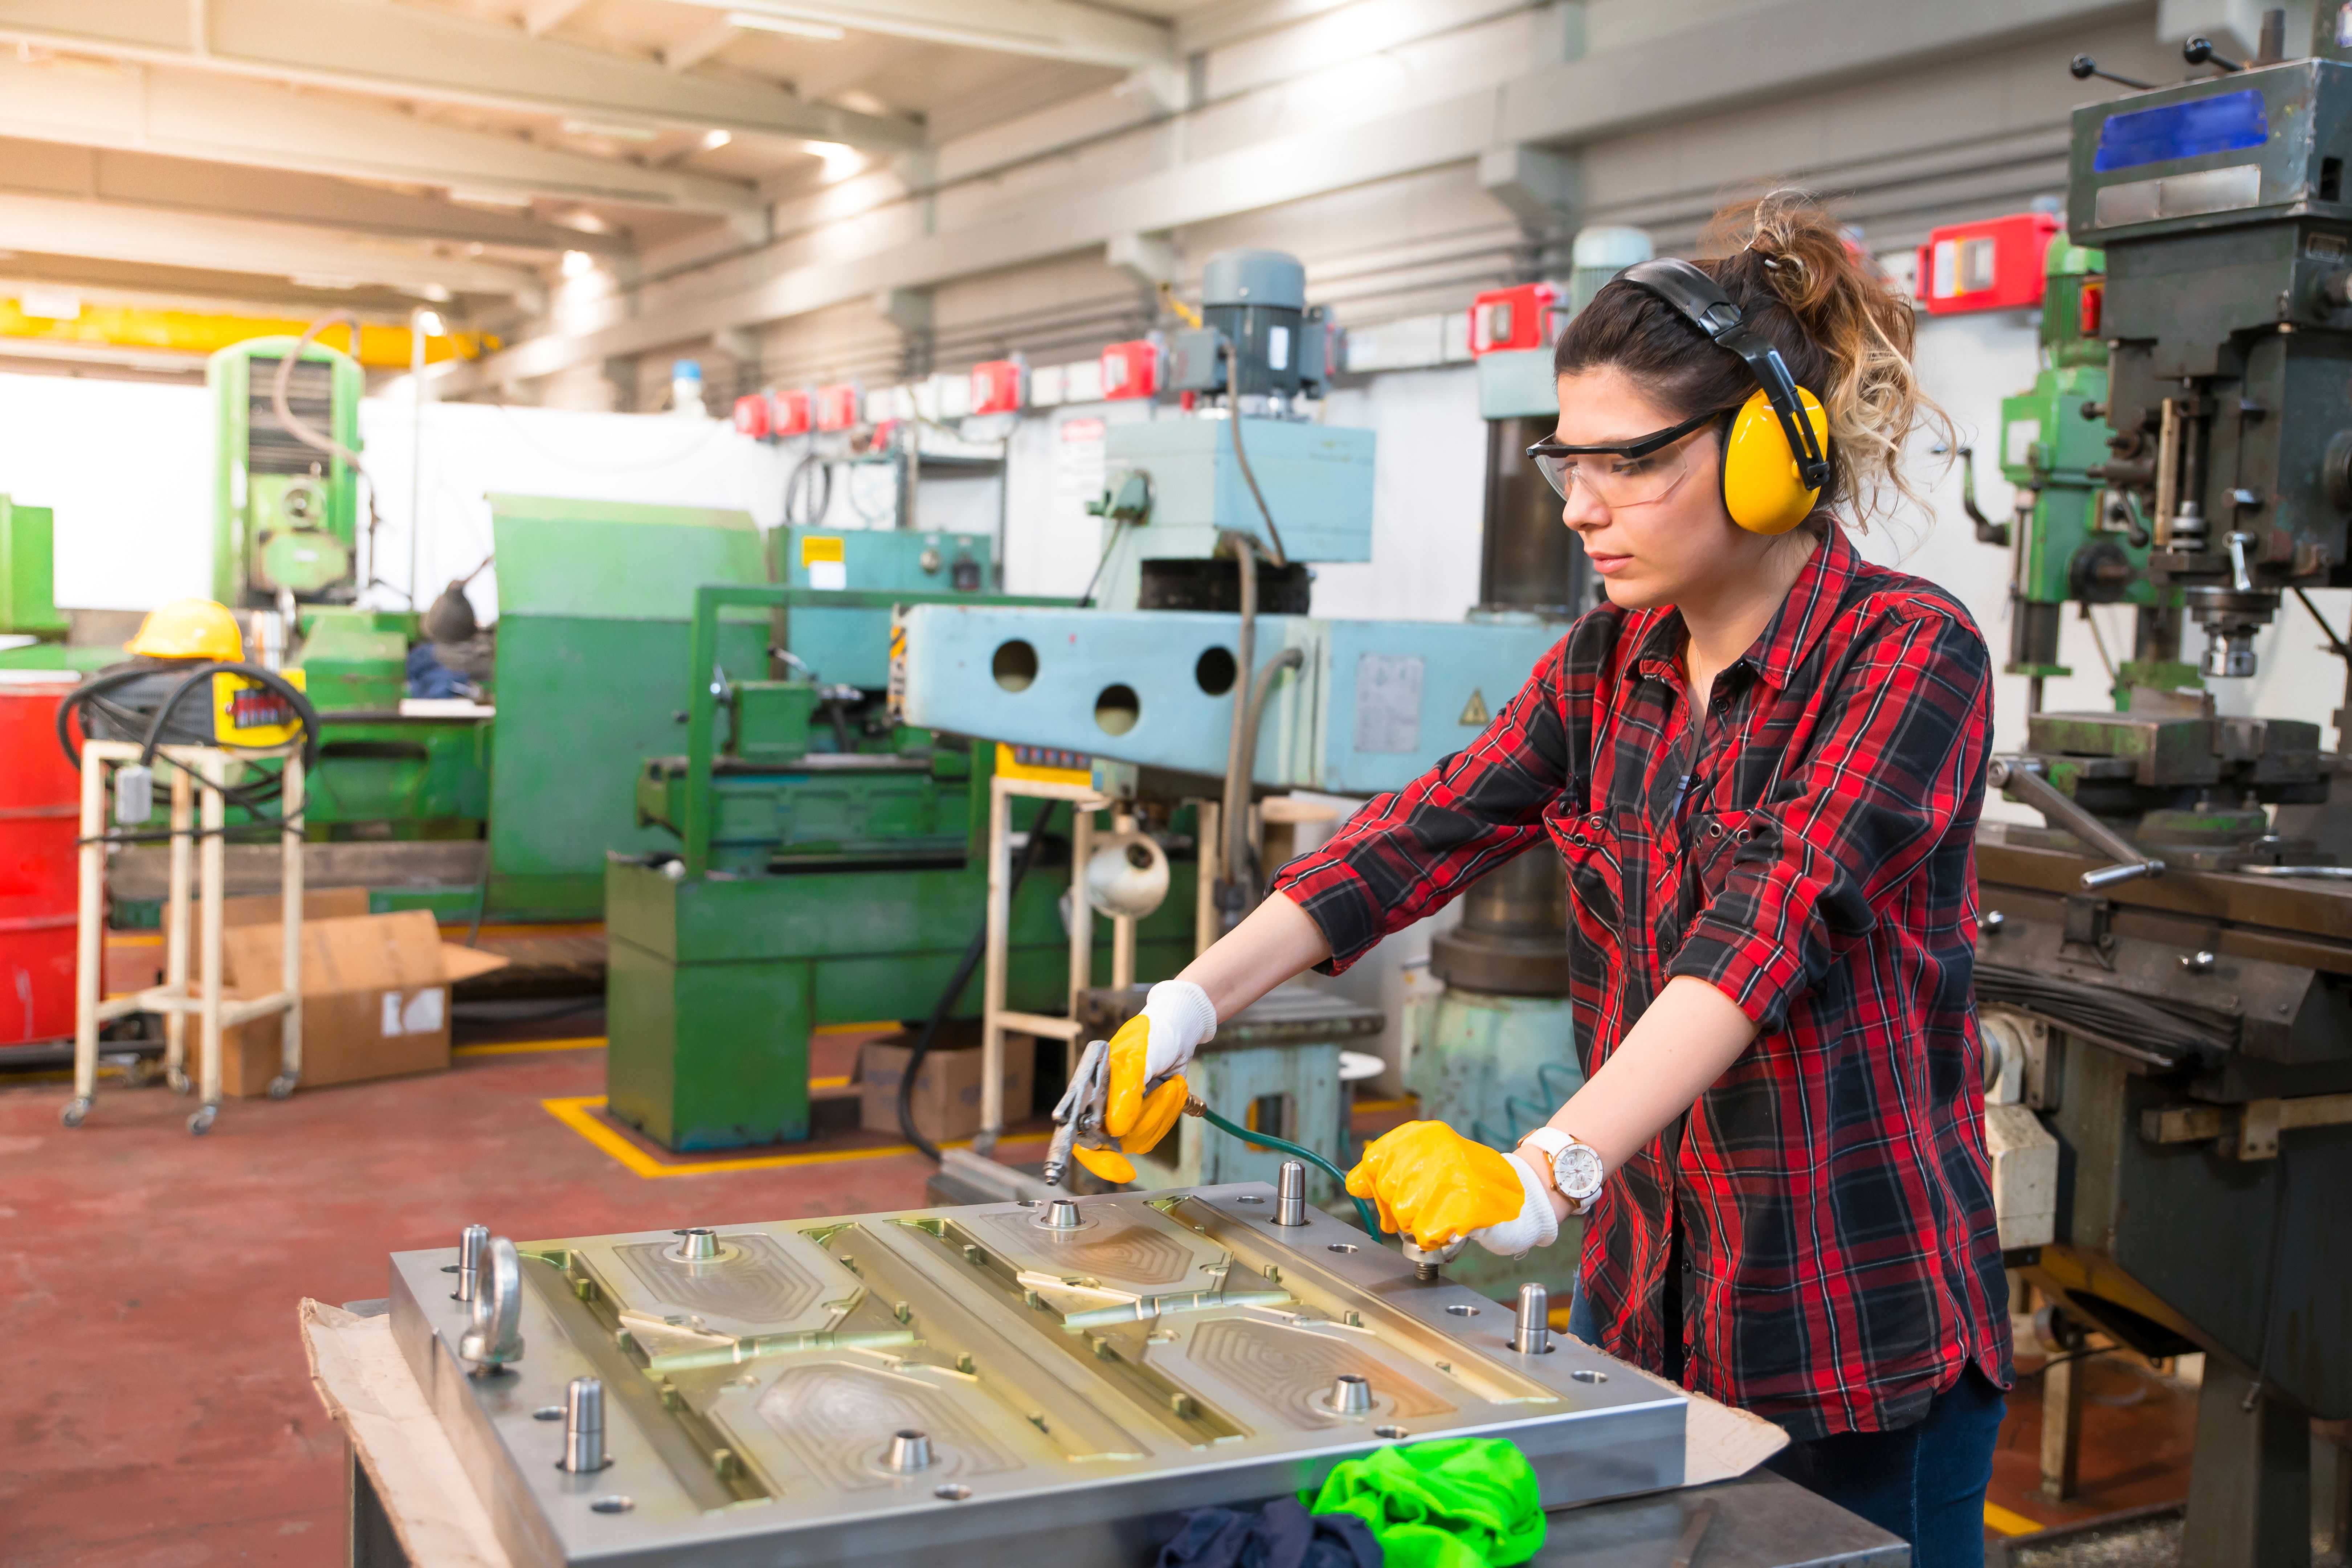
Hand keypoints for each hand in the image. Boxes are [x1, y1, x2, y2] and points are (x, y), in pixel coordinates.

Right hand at [1100, 980, 1216, 1154]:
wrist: (1178, 1031)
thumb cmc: (1152, 1037)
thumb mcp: (1137, 1058)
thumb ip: (1124, 1091)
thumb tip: (1115, 1127)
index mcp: (1089, 1089)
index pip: (1078, 1131)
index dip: (1087, 1154)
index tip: (1108, 1169)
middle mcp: (1101, 1105)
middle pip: (1114, 1141)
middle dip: (1146, 1119)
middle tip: (1166, 1091)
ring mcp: (1122, 1113)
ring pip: (1138, 1139)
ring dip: (1162, 1113)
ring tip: (1171, 1085)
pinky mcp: (1142, 1117)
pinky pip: (1152, 1133)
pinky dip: (1168, 1114)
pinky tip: (1173, 1090)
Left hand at [1345, 1121, 1559, 1255]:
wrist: (1523, 1194)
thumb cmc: (1468, 1182)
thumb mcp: (1426, 1163)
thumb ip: (1388, 1170)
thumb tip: (1354, 1184)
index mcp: (1423, 1134)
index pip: (1373, 1161)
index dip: (1379, 1188)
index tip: (1393, 1196)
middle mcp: (1437, 1148)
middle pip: (1387, 1192)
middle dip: (1401, 1211)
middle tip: (1427, 1209)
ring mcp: (1454, 1175)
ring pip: (1405, 1215)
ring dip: (1420, 1226)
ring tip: (1443, 1216)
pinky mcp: (1468, 1204)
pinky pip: (1428, 1234)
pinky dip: (1436, 1239)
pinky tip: (1452, 1229)